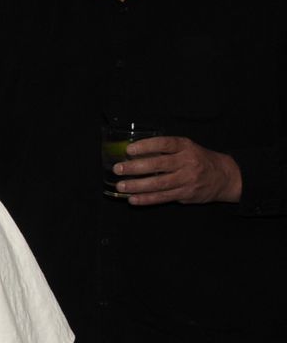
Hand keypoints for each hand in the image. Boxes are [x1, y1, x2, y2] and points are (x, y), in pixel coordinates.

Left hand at [113, 136, 241, 204]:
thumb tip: (133, 152)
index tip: (129, 149)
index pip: (165, 144)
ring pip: (159, 184)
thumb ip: (165, 149)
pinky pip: (163, 198)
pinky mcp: (186, 195)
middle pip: (159, 165)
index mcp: (186, 147)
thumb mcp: (186, 148)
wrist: (224, 177)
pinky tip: (132, 199)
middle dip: (136, 167)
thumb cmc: (198, 159)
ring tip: (121, 186)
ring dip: (137, 186)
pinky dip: (146, 199)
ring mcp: (187, 180)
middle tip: (118, 169)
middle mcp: (187, 162)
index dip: (146, 146)